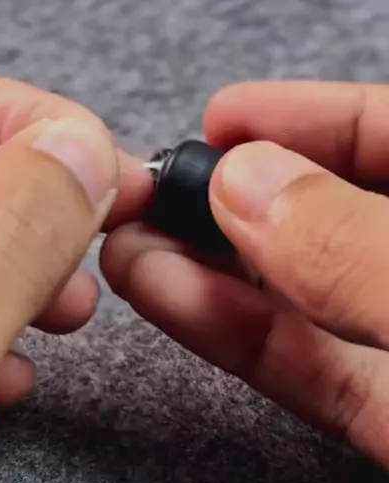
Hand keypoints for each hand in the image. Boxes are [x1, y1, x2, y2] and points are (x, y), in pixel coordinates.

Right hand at [102, 81, 388, 470]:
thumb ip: (357, 246)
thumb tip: (247, 182)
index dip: (310, 116)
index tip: (223, 114)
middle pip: (331, 212)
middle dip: (237, 197)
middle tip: (155, 190)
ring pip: (306, 294)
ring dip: (210, 265)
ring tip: (126, 244)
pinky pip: (310, 367)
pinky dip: (234, 333)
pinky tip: (163, 295)